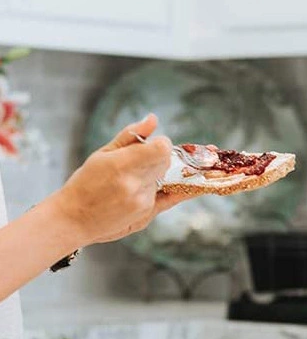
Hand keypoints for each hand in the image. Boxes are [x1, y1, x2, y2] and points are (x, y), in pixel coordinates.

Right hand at [49, 114, 173, 247]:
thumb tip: (153, 119)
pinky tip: (200, 186)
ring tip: (134, 179)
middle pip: (165, 162)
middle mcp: (135, 184)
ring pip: (165, 178)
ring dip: (157, 174)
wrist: (74, 219)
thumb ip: (130, 136)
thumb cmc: (84, 183)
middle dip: (158, 157)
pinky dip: (184, 189)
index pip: (161, 149)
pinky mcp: (148, 215)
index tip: (151, 144)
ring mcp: (143, 201)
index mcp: (121, 165)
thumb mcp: (102, 155)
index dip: (160, 143)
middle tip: (141, 161)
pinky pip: (173, 198)